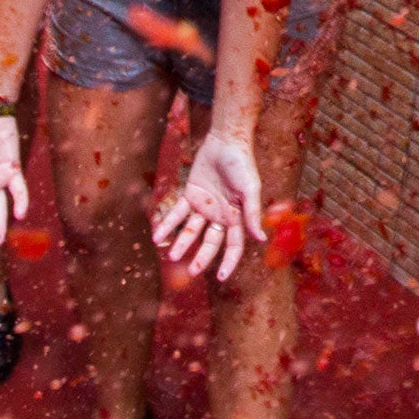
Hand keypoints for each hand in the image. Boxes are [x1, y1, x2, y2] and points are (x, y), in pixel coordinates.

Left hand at [153, 132, 263, 281]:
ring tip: (171, 255)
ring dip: (182, 243)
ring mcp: (204, 206)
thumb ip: (252, 214)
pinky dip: (167, 224)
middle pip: (210, 242)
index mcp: (237, 215)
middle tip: (191, 272)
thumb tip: (261, 239)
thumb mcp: (250, 189)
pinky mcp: (190, 195)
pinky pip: (177, 213)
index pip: (233, 245)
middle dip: (202, 258)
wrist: (226, 140)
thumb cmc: (242, 164)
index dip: (229, 262)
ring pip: (191, 230)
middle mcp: (220, 214)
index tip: (222, 278)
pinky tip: (157, 235)